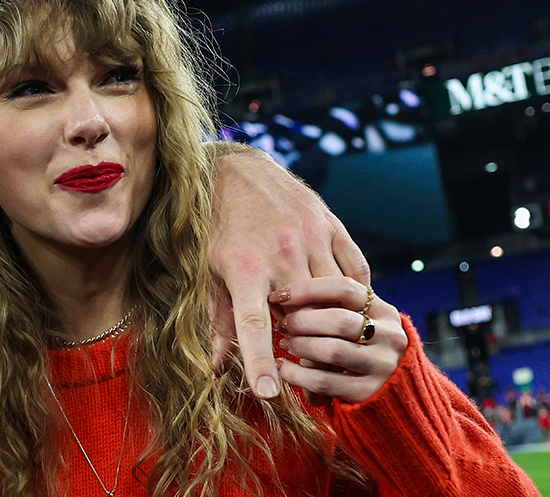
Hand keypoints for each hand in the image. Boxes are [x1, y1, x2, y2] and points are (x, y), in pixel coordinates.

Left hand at [206, 144, 369, 398]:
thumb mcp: (208, 271)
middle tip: (297, 351)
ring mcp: (312, 237)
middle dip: (302, 341)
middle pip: (303, 315)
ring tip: (319, 329)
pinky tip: (341, 303)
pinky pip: (355, 272)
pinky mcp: (332, 226)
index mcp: (244, 268)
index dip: (260, 362)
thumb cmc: (216, 226)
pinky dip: (352, 293)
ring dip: (330, 319)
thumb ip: (218, 320)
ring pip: (335, 296)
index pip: (253, 326)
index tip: (268, 394)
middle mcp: (281, 254)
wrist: (237, 170)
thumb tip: (218, 368)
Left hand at [269, 276, 407, 403]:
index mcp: (385, 312)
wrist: (389, 391)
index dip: (307, 289)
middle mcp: (390, 337)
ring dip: (299, 346)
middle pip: (339, 320)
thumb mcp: (358, 321)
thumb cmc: (358, 346)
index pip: (345, 288)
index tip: (279, 295)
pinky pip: (323, 381)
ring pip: (332, 350)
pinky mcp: (368, 392)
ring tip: (285, 343)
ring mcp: (382, 366)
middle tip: (282, 324)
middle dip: (301, 321)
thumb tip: (285, 295)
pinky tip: (282, 367)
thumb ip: (333, 307)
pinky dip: (296, 373)